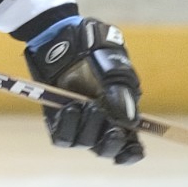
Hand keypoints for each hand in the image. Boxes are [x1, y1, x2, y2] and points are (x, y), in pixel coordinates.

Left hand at [25, 19, 143, 164]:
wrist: (60, 33)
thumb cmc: (92, 45)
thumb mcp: (110, 63)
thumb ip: (120, 92)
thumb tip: (128, 121)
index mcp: (122, 110)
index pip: (129, 144)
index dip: (130, 153)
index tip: (129, 150)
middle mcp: (101, 120)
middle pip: (107, 148)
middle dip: (109, 141)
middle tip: (105, 121)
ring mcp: (79, 120)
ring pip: (85, 143)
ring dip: (86, 128)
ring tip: (81, 105)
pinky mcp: (56, 118)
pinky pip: (62, 137)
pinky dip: (66, 127)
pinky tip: (69, 109)